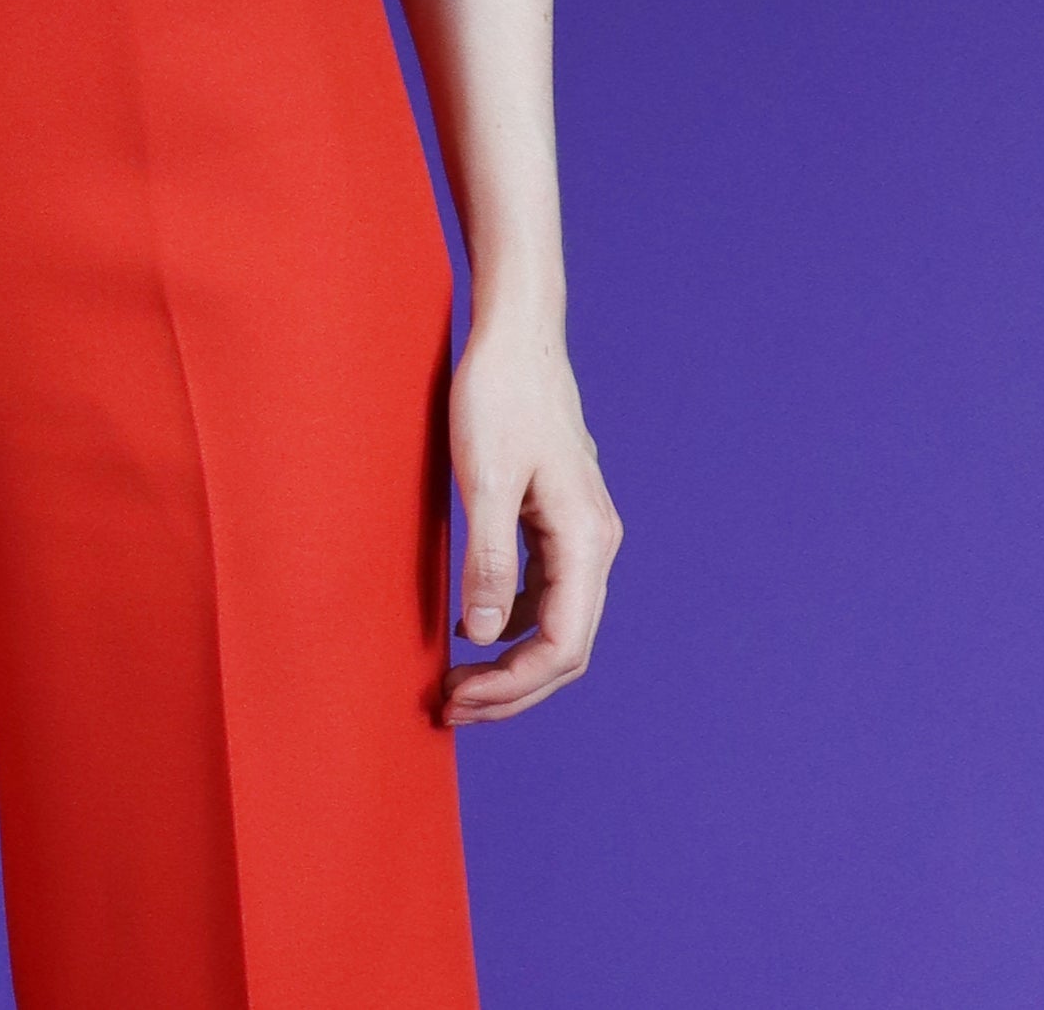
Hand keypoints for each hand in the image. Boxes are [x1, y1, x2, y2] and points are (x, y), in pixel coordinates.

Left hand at [441, 314, 621, 723]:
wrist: (517, 333)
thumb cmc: (499, 394)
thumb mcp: (485, 475)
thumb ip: (488, 557)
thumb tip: (481, 635)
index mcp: (585, 540)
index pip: (561, 644)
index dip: (512, 685)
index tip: (459, 700)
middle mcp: (594, 544)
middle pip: (564, 647)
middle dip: (511, 688)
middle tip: (450, 709)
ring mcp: (579, 533)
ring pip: (554, 623)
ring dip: (509, 662)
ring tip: (455, 684)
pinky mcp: (557, 519)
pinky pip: (542, 593)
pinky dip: (508, 622)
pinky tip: (469, 629)